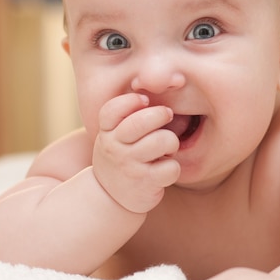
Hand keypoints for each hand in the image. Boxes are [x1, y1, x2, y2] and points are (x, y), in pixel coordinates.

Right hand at [92, 93, 180, 212]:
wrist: (111, 197)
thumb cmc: (121, 156)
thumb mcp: (114, 135)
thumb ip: (128, 114)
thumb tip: (165, 82)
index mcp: (106, 132)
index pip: (112, 110)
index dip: (131, 101)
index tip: (144, 101)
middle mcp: (115, 147)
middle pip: (143, 121)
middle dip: (162, 115)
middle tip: (167, 117)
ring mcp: (130, 166)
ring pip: (164, 140)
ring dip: (171, 142)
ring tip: (166, 149)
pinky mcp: (146, 183)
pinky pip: (172, 167)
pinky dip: (173, 168)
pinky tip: (164, 170)